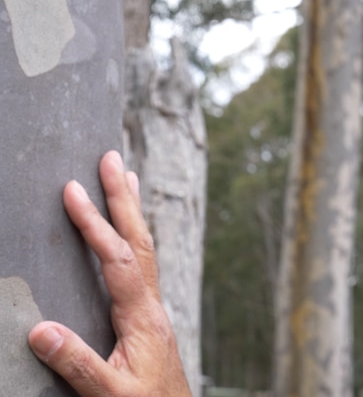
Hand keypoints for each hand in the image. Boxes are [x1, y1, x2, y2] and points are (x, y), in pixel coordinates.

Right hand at [28, 151, 190, 396]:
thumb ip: (77, 363)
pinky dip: (133, 238)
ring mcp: (153, 309)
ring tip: (125, 177)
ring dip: (132, 211)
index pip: (118, 259)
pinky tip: (128, 233)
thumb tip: (39, 329)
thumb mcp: (110, 394)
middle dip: (122, 199)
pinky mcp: (149, 318)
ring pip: (144, 249)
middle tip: (112, 158)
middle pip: (139, 241)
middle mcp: (152, 305)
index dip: (94, 225)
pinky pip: (142, 264)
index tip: (72, 192)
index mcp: (142, 317)